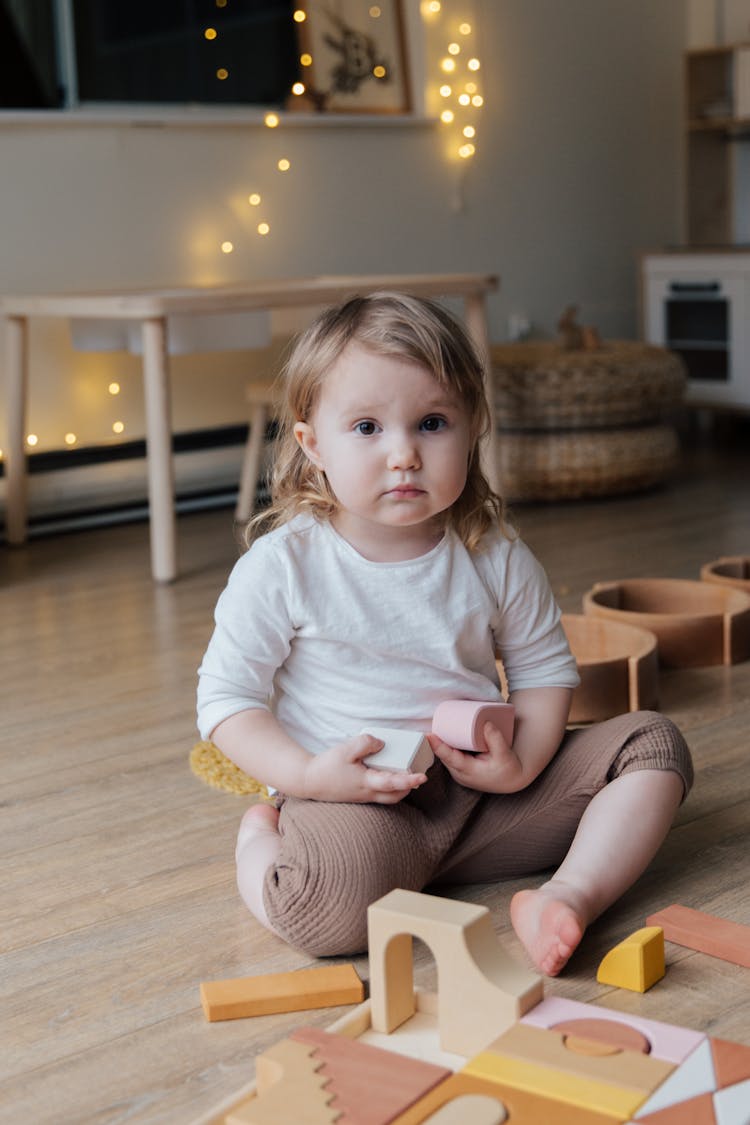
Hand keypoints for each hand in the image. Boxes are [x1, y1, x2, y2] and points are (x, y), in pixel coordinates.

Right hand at [303, 734, 427, 803]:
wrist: (308, 781)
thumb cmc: (326, 767)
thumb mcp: (345, 750)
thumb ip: (365, 743)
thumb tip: (382, 743)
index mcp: (366, 782)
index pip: (393, 783)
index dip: (409, 780)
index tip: (422, 776)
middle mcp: (367, 793)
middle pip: (395, 796)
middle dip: (408, 787)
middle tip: (417, 773)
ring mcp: (363, 797)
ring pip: (388, 798)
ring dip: (399, 789)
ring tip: (404, 773)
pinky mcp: (358, 796)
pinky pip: (379, 795)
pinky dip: (388, 788)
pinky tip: (386, 775)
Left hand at [428, 721, 526, 792]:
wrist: (512, 781)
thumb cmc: (509, 770)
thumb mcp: (505, 754)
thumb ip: (495, 739)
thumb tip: (485, 723)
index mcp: (468, 771)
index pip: (448, 757)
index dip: (437, 745)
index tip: (428, 734)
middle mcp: (460, 774)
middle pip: (443, 755)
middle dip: (436, 741)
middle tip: (433, 722)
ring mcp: (460, 773)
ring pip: (446, 756)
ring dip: (441, 743)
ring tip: (438, 726)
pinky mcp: (462, 770)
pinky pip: (450, 757)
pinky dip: (447, 747)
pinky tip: (445, 735)